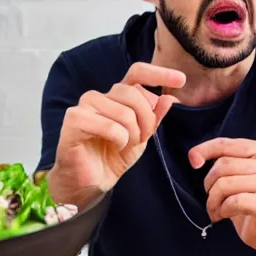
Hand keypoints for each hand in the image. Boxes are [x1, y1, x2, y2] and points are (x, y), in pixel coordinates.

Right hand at [50, 63, 185, 207]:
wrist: (91, 182)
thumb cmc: (112, 157)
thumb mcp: (142, 136)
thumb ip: (154, 117)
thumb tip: (169, 98)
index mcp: (116, 96)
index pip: (137, 73)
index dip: (159, 73)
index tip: (181, 80)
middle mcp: (100, 96)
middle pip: (133, 94)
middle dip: (146, 120)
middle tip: (142, 139)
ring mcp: (85, 106)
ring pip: (124, 112)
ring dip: (132, 135)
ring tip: (124, 145)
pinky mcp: (74, 119)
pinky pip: (110, 126)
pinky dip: (119, 140)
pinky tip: (113, 146)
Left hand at [189, 138, 255, 253]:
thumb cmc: (247, 199)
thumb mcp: (233, 174)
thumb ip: (217, 159)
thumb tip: (193, 156)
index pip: (223, 144)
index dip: (204, 150)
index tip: (194, 163)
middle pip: (222, 165)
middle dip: (209, 184)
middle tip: (212, 199)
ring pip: (225, 184)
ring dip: (213, 201)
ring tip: (217, 210)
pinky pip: (235, 202)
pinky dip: (224, 210)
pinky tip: (225, 215)